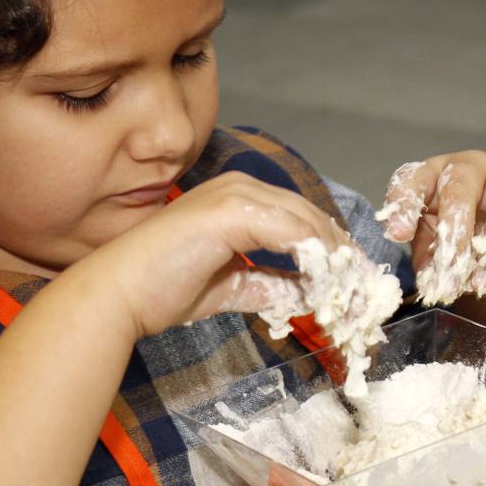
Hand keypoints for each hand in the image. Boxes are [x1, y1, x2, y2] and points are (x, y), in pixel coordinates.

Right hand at [80, 172, 350, 338]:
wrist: (118, 293)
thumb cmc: (161, 289)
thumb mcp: (230, 287)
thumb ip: (268, 286)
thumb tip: (307, 298)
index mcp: (239, 198)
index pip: (302, 220)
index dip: (334, 252)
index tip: (355, 284)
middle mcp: (241, 187)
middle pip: (313, 218)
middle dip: (344, 257)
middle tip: (366, 293)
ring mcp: (236, 195)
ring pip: (308, 224)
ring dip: (335, 262)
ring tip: (351, 296)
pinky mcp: (231, 211)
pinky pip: (290, 234)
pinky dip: (314, 261)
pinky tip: (325, 288)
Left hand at [377, 152, 485, 305]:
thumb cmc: (460, 241)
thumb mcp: (435, 248)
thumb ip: (428, 257)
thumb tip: (429, 277)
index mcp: (433, 176)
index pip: (413, 179)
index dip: (404, 204)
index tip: (398, 234)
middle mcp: (470, 166)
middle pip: (461, 187)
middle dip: (457, 232)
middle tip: (453, 268)